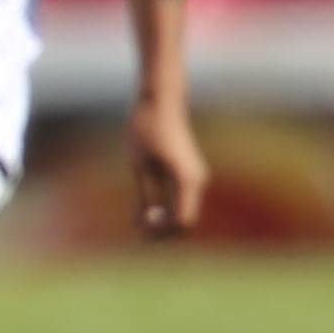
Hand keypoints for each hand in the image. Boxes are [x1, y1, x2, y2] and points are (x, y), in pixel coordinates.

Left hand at [126, 95, 208, 238]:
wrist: (160, 99)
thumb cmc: (147, 129)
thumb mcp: (140, 167)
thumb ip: (145, 196)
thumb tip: (144, 223)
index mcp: (187, 180)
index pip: (182, 221)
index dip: (161, 232)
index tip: (139, 231)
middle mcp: (197, 180)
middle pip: (185, 220)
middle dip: (162, 230)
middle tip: (136, 231)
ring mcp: (196, 177)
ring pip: (184, 212)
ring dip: (163, 220)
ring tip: (137, 221)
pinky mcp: (190, 172)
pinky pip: (181, 200)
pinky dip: (166, 208)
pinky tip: (144, 208)